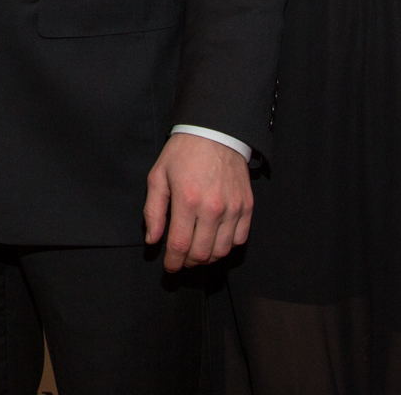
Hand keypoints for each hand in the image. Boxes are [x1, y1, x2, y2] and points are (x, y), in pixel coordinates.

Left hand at [144, 132, 252, 272]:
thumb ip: (153, 210)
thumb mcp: (158, 176)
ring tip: (196, 252)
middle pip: (202, 253)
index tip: (169, 267)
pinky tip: (215, 241)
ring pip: (221, 250)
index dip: (173, 261)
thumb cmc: (183, 153)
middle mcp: (213, 208)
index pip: (180, 245)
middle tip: (181, 260)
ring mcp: (233, 208)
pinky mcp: (247, 206)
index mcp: (187, 200)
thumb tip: (153, 240)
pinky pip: (239, 239)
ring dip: (207, 258)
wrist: (215, 133)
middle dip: (188, 262)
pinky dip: (227, 247)